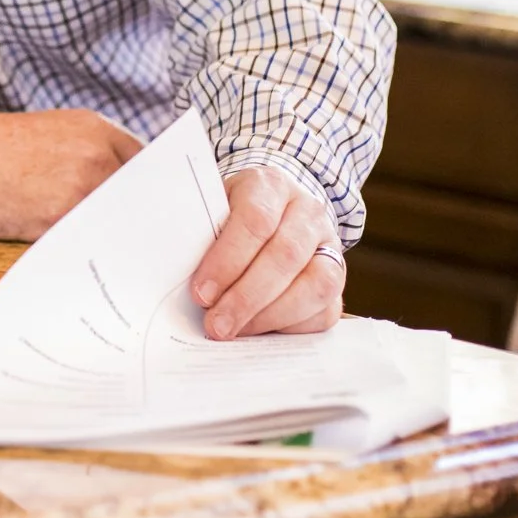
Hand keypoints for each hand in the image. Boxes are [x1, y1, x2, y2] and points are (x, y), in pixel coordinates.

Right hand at [0, 108, 141, 240]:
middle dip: (134, 215)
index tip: (148, 208)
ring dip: (111, 235)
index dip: (148, 190)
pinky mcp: (60, 217)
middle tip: (132, 235)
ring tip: (100, 247)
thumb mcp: (50, 133)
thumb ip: (90, 152)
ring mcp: (80, 186)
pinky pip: (87, 240)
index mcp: (94, 129)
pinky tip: (74, 252)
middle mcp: (94, 153)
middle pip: (138, 195)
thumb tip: (120, 186)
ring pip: (116, 221)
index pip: (146, 164)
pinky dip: (86, 248)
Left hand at [190, 167, 344, 338]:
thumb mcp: (213, 210)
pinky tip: (261, 331)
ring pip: (315, 284)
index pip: (255, 220)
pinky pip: (325, 310)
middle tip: (216, 324)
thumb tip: (179, 278)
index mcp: (270, 185)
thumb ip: (200, 235)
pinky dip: (292, 326)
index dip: (228, 260)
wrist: (273, 210)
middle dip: (246, 297)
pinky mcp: (338, 277)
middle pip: (285, 255)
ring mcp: (329, 244)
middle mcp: (308, 211)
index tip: (201, 292)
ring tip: (236, 332)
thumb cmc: (230, 215)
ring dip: (270, 315)